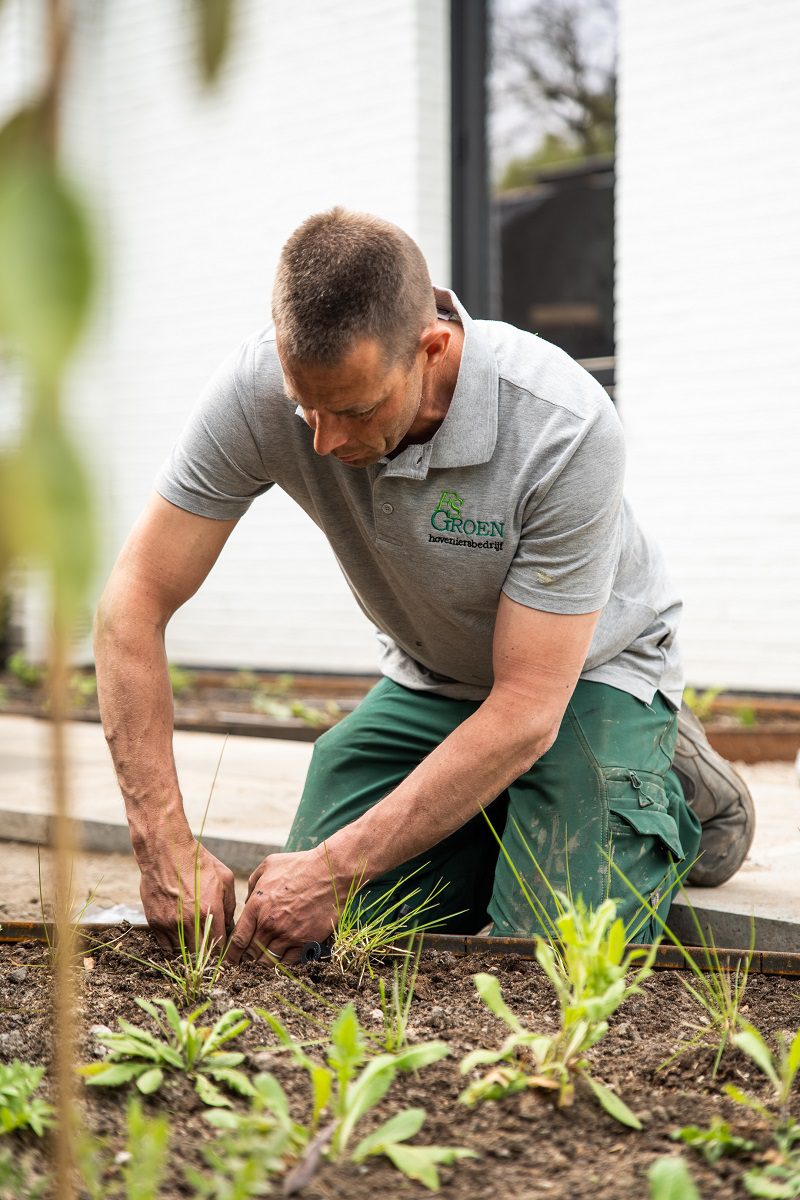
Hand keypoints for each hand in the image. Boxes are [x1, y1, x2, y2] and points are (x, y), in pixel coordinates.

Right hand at [138, 839, 235, 953]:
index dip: (222, 951)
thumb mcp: (224, 879)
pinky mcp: (155, 922)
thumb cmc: (198, 862)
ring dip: (189, 950)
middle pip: (200, 954)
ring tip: (194, 941)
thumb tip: (229, 926)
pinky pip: (165, 945)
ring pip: (182, 952)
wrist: (165, 850)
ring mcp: (170, 923)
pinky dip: (173, 945)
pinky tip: (179, 935)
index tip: (223, 952)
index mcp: (210, 910)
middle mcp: (189, 920)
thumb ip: (230, 906)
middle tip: (209, 950)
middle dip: (206, 954)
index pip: (219, 945)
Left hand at [227, 847, 338, 965]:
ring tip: (261, 965)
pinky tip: (281, 961)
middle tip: (244, 964)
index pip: (238, 939)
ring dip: (263, 965)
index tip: (230, 959)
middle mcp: (269, 924)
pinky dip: (282, 965)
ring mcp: (288, 935)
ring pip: (268, 961)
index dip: (232, 953)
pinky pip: (289, 962)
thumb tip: (247, 900)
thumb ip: (252, 884)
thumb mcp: (268, 865)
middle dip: (245, 961)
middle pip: (251, 953)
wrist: (331, 872)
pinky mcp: (305, 941)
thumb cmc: (300, 865)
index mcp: (257, 906)